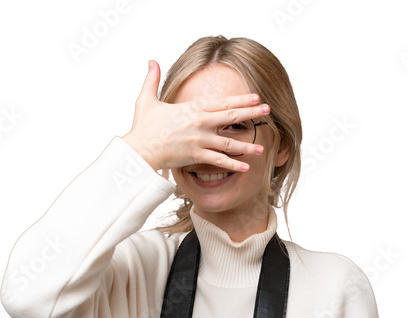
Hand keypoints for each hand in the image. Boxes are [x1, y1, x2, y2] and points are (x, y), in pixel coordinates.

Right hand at [121, 59, 269, 172]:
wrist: (139, 149)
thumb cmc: (143, 127)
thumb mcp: (146, 100)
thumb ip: (152, 79)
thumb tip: (151, 61)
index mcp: (193, 108)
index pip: (222, 101)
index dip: (241, 98)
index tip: (256, 96)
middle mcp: (200, 122)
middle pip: (232, 116)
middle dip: (252, 113)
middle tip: (268, 110)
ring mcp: (200, 140)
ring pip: (229, 142)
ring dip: (247, 145)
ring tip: (262, 147)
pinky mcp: (196, 155)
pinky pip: (219, 161)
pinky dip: (234, 164)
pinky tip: (247, 167)